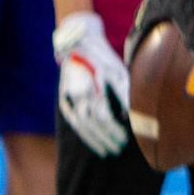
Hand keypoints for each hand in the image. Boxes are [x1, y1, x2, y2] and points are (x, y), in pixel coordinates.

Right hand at [53, 12, 130, 156]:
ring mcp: (68, 97)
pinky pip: (73, 120)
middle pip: (91, 125)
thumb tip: (129, 117)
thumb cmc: (104, 58)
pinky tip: (91, 139)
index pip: (103, 118)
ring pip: (80, 125)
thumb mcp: (119, 72)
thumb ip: (124, 95)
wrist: (78, 45)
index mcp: (93, 88)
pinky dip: (82, 132)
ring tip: (105, 150)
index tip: (124, 140)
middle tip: (118, 149)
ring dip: (93, 139)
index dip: (113, 131)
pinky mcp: (64, 98)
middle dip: (105, 139)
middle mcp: (78, 95)